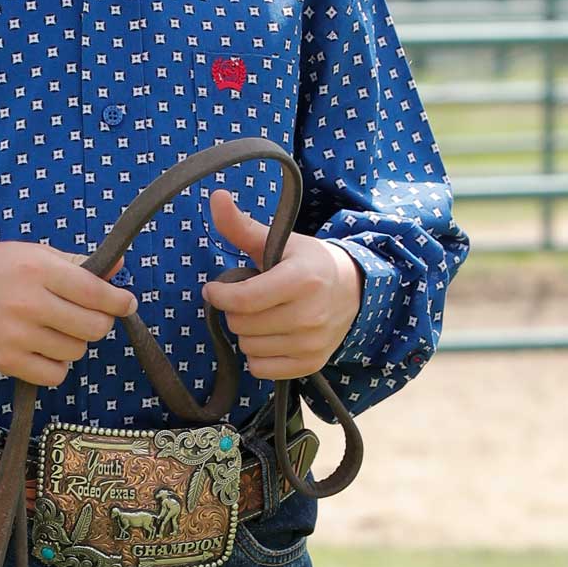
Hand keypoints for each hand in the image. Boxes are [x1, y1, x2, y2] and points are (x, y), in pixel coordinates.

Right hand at [0, 240, 137, 385]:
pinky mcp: (6, 361)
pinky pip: (54, 375)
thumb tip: (119, 269)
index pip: (96, 293)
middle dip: (99, 322)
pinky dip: (58, 365)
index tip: (126, 303)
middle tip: (87, 316)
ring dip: (75, 342)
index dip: (119, 301)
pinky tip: (46, 349)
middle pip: (93, 328)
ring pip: (76, 352)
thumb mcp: (34, 253)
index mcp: (38, 269)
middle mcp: (29, 303)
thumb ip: (77, 263)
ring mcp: (17, 335)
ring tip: (57, 329)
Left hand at [200, 188, 363, 379]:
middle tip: (248, 299)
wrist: (352, 289)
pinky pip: (261, 369)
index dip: (219, 295)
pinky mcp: (311, 364)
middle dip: (235, 311)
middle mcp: (310, 315)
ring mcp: (312, 343)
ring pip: (248, 348)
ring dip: (246, 333)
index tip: (215, 288)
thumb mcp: (278, 241)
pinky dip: (257, 356)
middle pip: (241, 325)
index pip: (243, 300)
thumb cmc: (306, 262)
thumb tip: (216, 197)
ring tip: (263, 315)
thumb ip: (242, 226)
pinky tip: (270, 336)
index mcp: (301, 280)